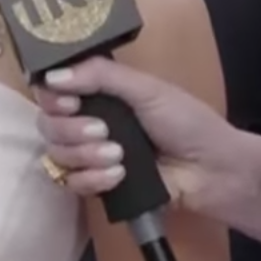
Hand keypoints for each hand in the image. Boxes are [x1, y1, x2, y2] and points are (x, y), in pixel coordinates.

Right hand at [34, 57, 249, 213]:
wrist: (213, 169)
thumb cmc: (187, 122)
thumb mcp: (147, 89)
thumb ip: (101, 76)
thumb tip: (53, 76)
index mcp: (100, 93)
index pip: (52, 91)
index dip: (52, 96)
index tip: (69, 102)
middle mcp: (89, 121)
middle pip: (48, 124)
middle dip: (70, 129)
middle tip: (102, 130)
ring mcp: (92, 155)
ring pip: (57, 154)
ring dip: (84, 155)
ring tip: (118, 156)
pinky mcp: (98, 185)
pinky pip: (71, 183)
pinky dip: (91, 179)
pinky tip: (119, 176)